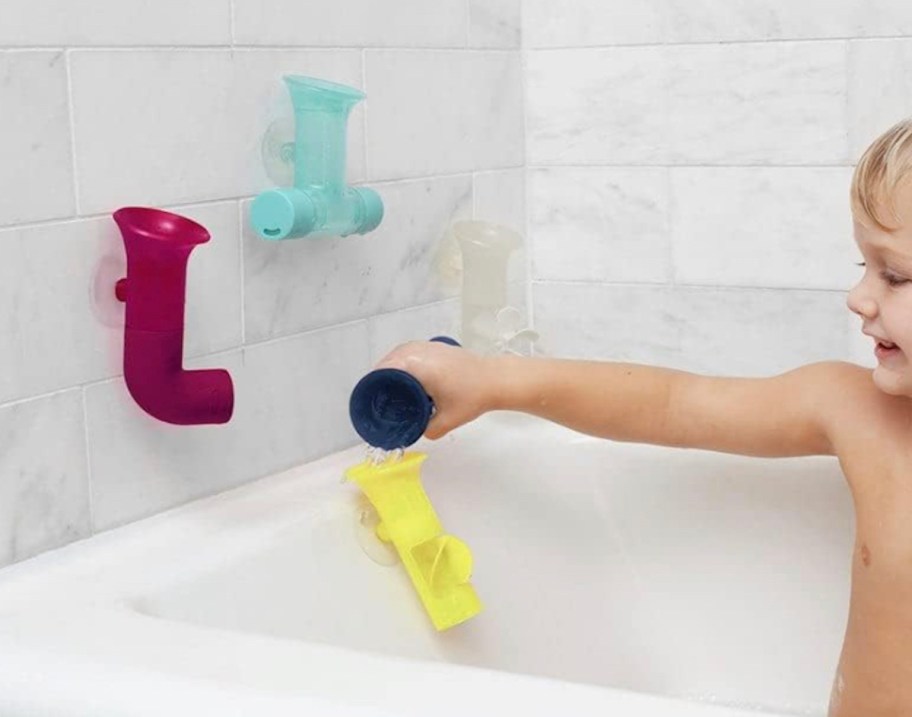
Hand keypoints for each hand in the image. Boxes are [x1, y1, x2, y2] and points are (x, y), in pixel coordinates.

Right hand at [375, 341, 498, 438]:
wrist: (496, 379)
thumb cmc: (473, 395)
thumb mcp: (448, 420)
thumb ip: (429, 430)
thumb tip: (417, 433)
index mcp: (417, 366)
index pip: (384, 370)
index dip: (374, 383)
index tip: (371, 397)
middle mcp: (419, 351)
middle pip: (389, 360)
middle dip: (381, 376)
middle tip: (377, 395)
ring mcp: (428, 346)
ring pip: (399, 353)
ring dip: (391, 366)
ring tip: (388, 385)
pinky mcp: (436, 347)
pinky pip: (411, 350)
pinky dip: (403, 360)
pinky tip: (405, 374)